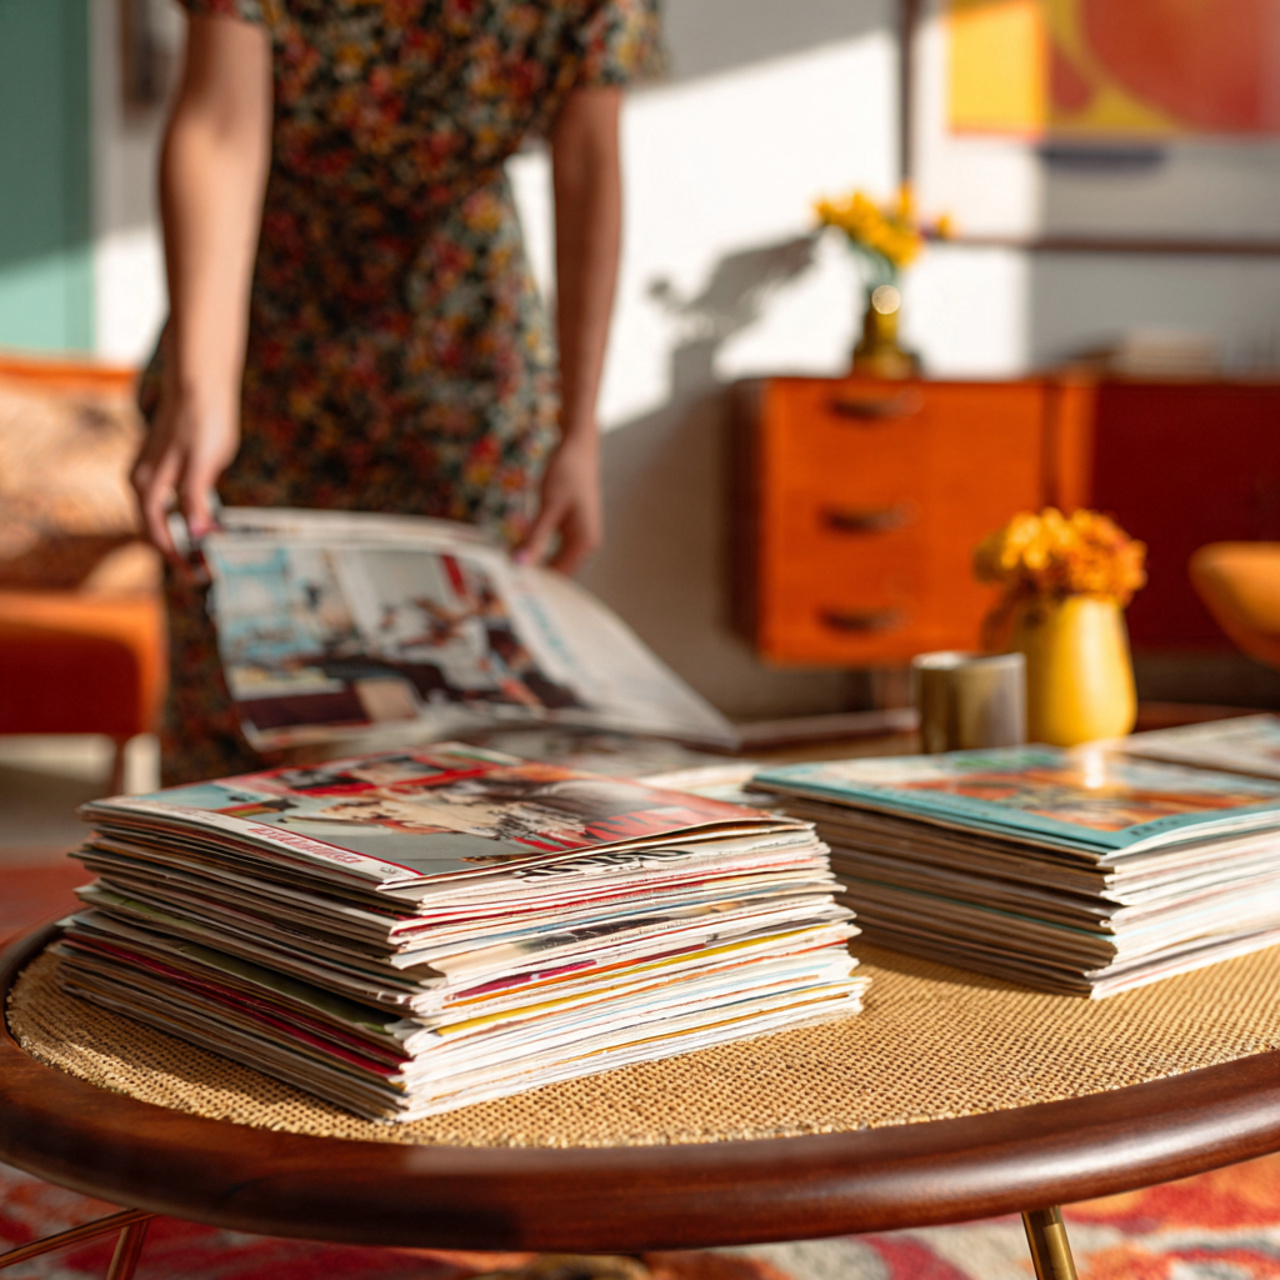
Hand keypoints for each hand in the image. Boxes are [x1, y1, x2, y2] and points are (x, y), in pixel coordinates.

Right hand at [130, 374, 239, 562]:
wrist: (198, 383)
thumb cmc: (202, 421)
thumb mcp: (204, 464)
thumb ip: (197, 501)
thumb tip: (199, 534)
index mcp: (149, 486)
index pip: (158, 536)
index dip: (178, 560)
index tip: (198, 576)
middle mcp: (142, 481)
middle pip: (153, 530)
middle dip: (176, 554)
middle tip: (202, 573)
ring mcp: (148, 471)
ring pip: (156, 516)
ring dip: (177, 537)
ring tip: (202, 554)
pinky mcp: (160, 463)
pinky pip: (162, 501)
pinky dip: (177, 518)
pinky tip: (197, 522)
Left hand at [516, 431, 602, 573]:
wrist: (579, 446)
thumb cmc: (568, 472)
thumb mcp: (548, 505)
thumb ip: (535, 537)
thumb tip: (521, 564)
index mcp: (586, 542)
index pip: (560, 577)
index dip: (537, 586)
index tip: (510, 590)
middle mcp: (586, 544)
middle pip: (557, 573)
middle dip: (533, 579)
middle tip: (502, 585)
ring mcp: (578, 537)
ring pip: (553, 563)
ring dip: (532, 567)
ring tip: (506, 573)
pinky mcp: (570, 530)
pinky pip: (552, 550)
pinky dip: (535, 553)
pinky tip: (516, 555)